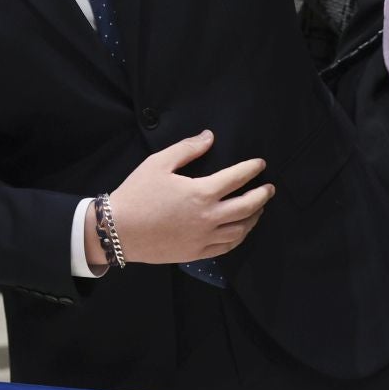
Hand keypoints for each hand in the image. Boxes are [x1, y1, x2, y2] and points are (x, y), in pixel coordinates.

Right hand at [99, 130, 273, 266]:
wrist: (119, 230)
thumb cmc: (137, 193)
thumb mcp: (158, 163)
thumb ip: (187, 149)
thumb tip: (209, 137)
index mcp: (201, 193)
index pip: (236, 178)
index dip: (251, 169)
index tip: (260, 164)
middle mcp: (209, 217)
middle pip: (247, 206)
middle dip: (262, 195)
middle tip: (269, 188)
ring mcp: (204, 238)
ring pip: (241, 229)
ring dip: (254, 217)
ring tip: (259, 208)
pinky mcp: (197, 252)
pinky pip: (227, 246)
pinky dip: (239, 237)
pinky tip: (241, 230)